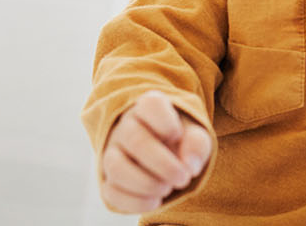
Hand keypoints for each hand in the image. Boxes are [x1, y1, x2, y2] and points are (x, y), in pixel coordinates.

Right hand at [100, 90, 212, 213]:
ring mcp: (112, 153)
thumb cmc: (181, 142)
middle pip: (135, 140)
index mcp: (148, 108)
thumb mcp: (195, 136)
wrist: (164, 156)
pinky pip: (111, 192)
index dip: (168, 124)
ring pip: (116, 167)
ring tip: (167, 189)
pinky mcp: (108, 179)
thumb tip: (189, 166)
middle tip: (183, 178)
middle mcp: (125, 127)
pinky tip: (155, 200)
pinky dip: (135, 201)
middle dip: (163, 165)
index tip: (178, 136)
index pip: (151, 104)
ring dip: (146, 184)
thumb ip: (197, 144)